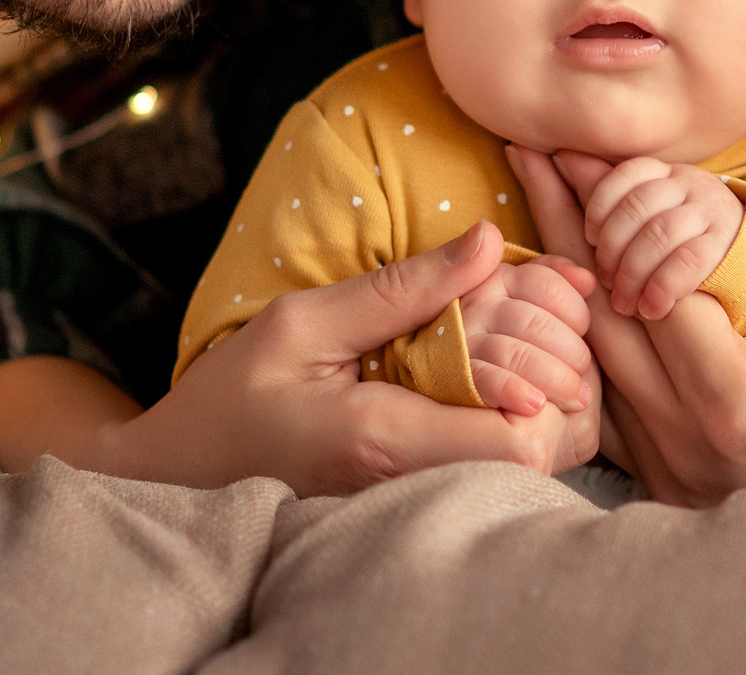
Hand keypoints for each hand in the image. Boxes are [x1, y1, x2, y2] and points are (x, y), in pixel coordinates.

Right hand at [96, 221, 594, 494]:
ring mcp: (422, 502)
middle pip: (544, 458)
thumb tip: (490, 242)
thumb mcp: (304, 324)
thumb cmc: (234, 397)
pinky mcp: (422, 502)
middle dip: (560, 388)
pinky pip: (497, 471)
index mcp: (387, 440)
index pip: (520, 437)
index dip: (546, 380)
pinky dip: (514, 422)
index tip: (525, 325)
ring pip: (532, 470)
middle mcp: (417, 485)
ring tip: (515, 348)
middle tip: (538, 330)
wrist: (185, 478)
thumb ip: (401, 289)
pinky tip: (490, 377)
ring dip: (541, 404)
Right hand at [455, 255, 596, 416]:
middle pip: (533, 321)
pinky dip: (513, 390)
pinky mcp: (454, 381)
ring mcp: (462, 344)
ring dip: (554, 378)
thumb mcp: (544, 314)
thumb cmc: (530, 358)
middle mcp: (475, 305)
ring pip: (513, 353)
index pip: (544, 283)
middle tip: (582, 376)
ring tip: (575, 398)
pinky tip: (535, 404)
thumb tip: (587, 281)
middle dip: (570, 351)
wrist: (492, 420)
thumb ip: (561, 288)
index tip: (583, 333)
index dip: (575, 310)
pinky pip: (485, 380)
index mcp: (499, 281)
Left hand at [509, 144, 745, 506]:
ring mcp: (670, 468)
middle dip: (570, 224)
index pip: (655, 287)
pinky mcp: (668, 481)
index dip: (624, 216)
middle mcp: (686, 440)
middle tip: (541, 154)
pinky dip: (585, 330)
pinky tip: (574, 285)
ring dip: (567, 271)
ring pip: (593, 355)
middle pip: (602, 312)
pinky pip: (607, 395)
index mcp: (739, 404)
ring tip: (544, 199)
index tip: (597, 154)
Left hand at [574, 154, 744, 319]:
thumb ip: (602, 189)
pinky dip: (662, 288)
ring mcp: (711, 212)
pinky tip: (651, 308)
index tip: (590, 238)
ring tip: (625, 303)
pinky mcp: (727, 245)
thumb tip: (552, 155)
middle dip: (613, 248)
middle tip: (604, 281)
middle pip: (639, 206)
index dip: (600, 206)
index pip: (625, 173)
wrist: (743, 262)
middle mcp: (690, 184)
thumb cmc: (678, 237)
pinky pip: (688, 260)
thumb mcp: (644, 210)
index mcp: (665, 172)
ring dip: (634, 273)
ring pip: (660, 234)